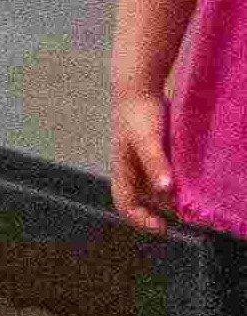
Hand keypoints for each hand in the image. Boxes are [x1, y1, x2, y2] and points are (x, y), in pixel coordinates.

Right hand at [117, 88, 182, 234]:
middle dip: (162, 210)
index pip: (126, 205)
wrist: (138, 87)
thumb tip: (165, 191)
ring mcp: (142, 160)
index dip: (141, 220)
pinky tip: (192, 179)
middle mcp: (131, 169)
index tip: (163, 228)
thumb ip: (155, 165)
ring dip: (171, 196)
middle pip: (143, 199)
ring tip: (193, 198)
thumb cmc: (138, 115)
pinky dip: (176, 181)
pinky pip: (164, 174)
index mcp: (122, 170)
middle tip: (186, 214)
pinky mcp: (154, 151)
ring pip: (155, 187)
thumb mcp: (147, 141)